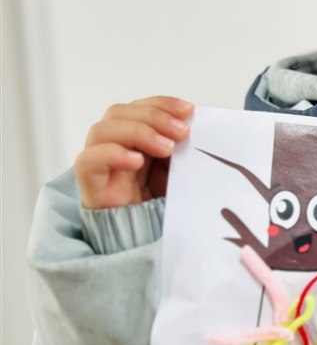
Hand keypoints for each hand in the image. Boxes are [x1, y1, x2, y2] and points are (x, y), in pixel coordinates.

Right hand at [75, 96, 192, 209]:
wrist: (148, 240)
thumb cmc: (162, 204)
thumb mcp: (179, 171)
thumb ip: (183, 149)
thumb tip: (199, 126)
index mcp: (133, 139)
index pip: (140, 107)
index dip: (162, 104)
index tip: (189, 110)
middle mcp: (112, 145)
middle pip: (119, 113)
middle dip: (154, 116)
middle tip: (182, 132)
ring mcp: (99, 163)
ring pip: (102, 130)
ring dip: (138, 132)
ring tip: (167, 149)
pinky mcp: (90, 183)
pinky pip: (89, 160)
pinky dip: (113, 154)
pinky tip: (137, 161)